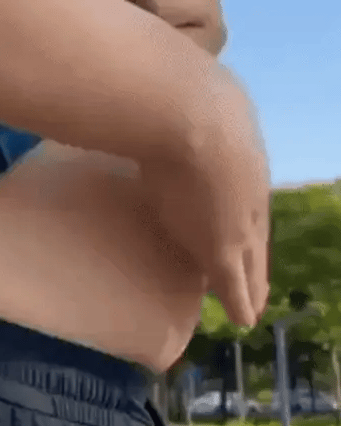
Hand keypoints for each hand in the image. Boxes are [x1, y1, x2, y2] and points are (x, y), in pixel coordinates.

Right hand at [142, 66, 269, 327]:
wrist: (184, 114)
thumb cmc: (186, 99)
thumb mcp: (200, 105)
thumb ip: (192, 119)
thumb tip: (173, 109)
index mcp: (246, 164)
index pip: (249, 206)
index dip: (247, 226)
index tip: (244, 243)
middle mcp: (250, 196)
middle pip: (255, 237)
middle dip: (255, 262)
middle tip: (257, 285)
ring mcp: (237, 222)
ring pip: (248, 262)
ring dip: (249, 282)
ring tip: (251, 302)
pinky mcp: (219, 248)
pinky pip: (233, 284)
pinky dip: (240, 301)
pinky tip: (244, 320)